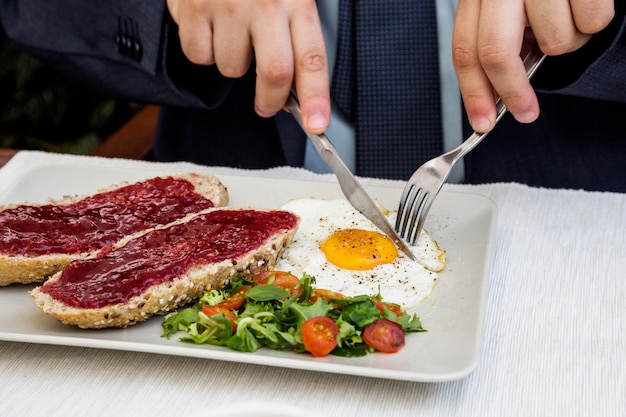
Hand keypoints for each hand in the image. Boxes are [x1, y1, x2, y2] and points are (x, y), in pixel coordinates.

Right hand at [167, 0, 330, 133]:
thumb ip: (295, 38)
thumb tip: (296, 95)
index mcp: (295, 0)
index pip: (312, 57)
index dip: (316, 97)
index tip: (317, 125)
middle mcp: (264, 4)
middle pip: (274, 73)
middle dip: (271, 100)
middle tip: (267, 106)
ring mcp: (227, 6)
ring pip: (232, 68)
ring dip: (232, 62)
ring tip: (232, 33)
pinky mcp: (193, 8)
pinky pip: (199, 56)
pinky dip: (203, 50)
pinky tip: (209, 26)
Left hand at [453, 0, 614, 132]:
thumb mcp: (511, 7)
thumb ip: (501, 41)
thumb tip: (499, 92)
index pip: (466, 49)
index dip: (473, 92)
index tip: (482, 122)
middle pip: (496, 52)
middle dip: (512, 92)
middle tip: (525, 113)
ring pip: (553, 42)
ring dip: (567, 42)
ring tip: (569, 16)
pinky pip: (591, 23)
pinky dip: (593, 22)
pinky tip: (585, 2)